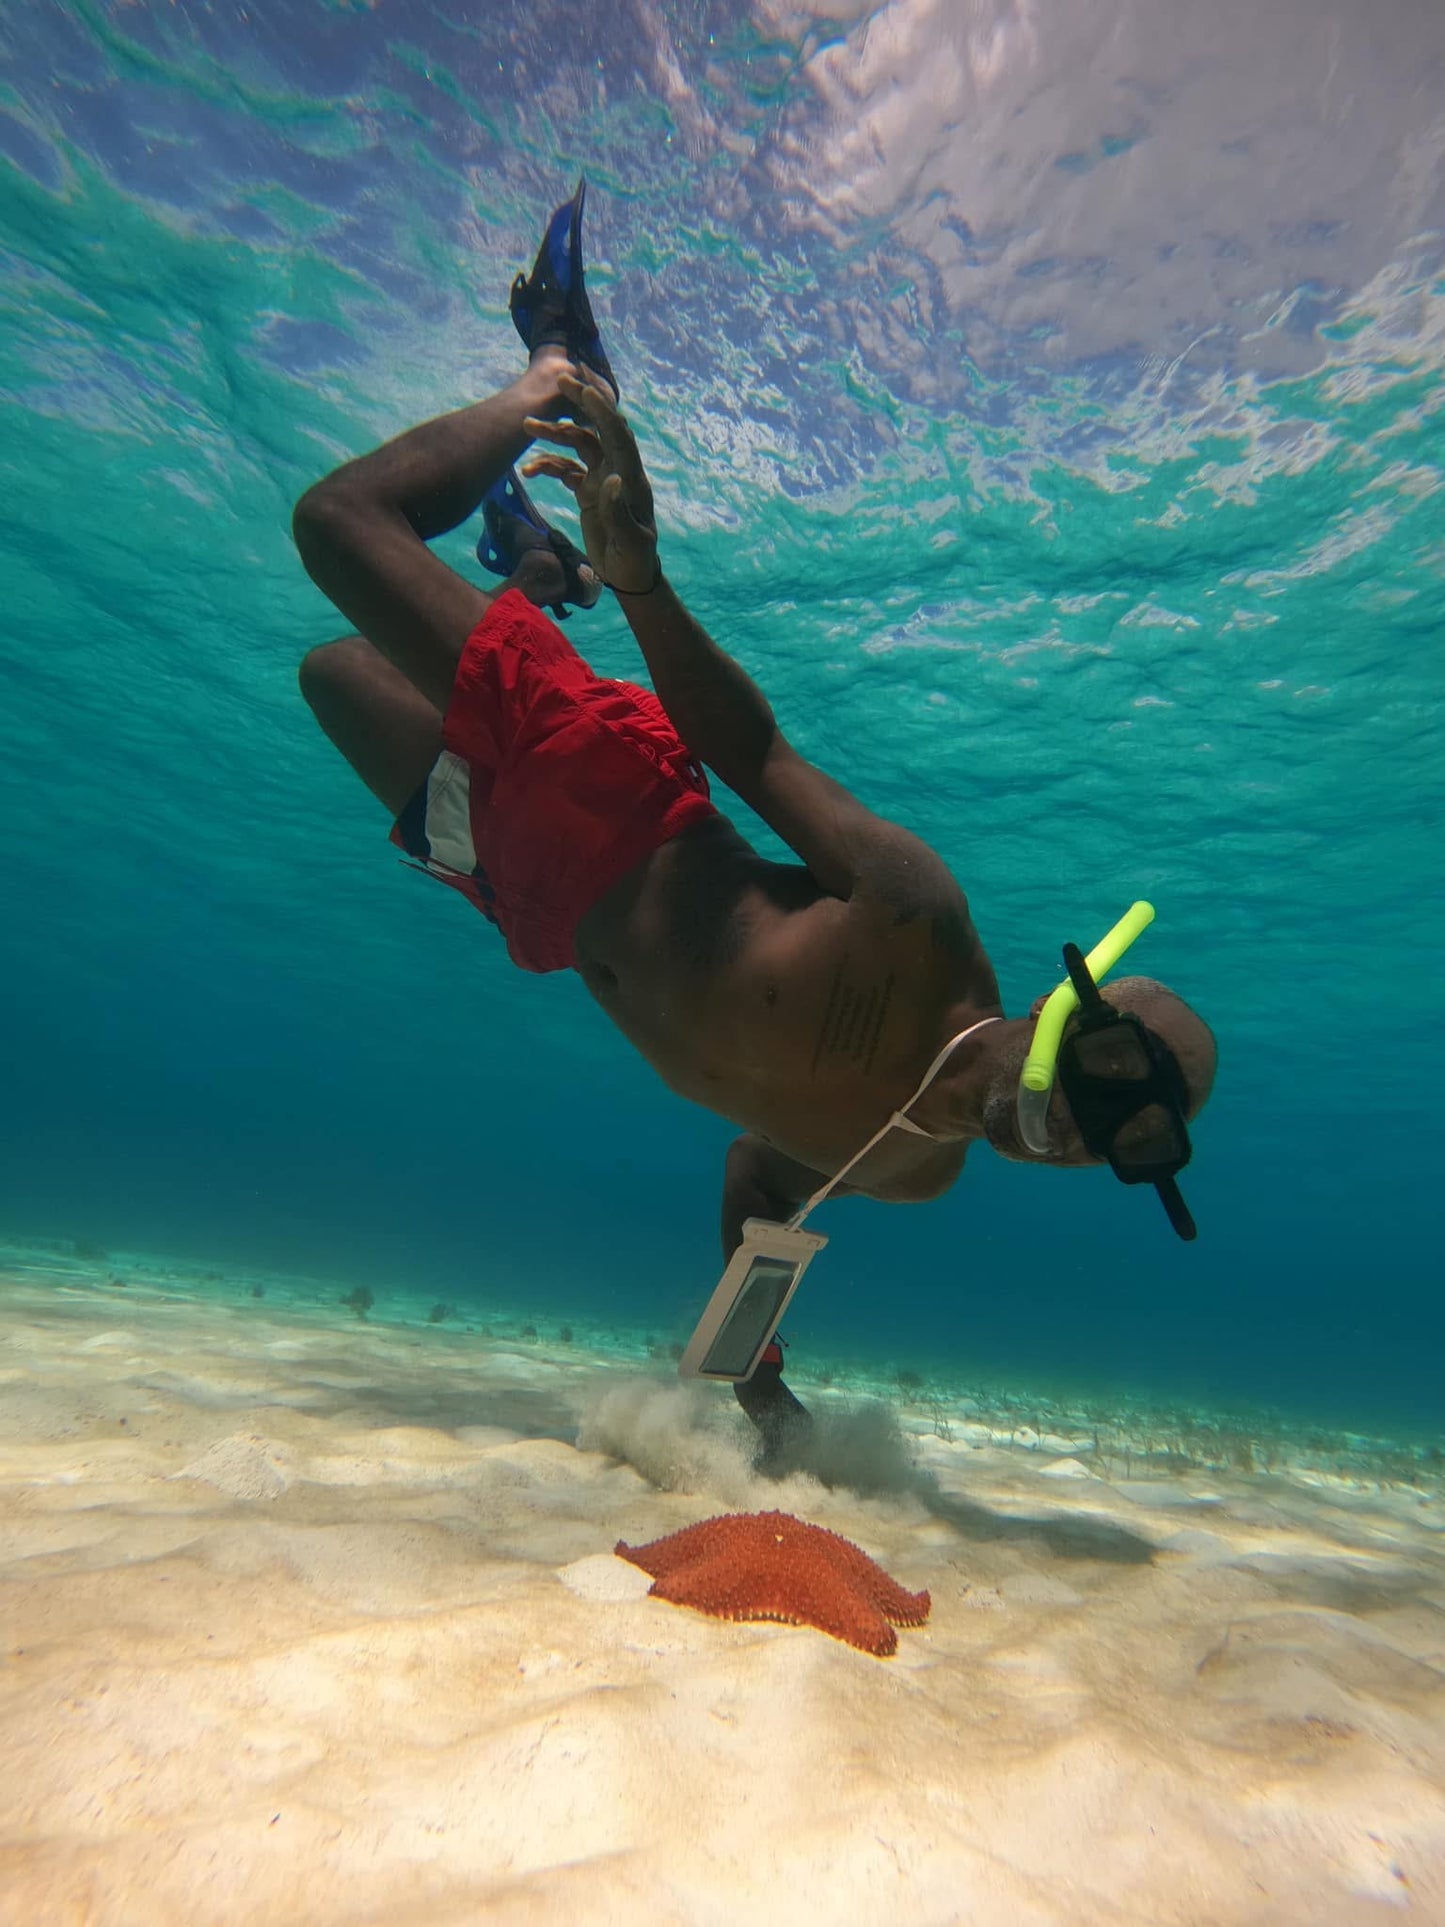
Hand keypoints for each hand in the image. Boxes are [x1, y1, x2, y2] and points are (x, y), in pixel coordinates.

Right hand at [522, 367, 659, 594]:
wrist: (628, 575)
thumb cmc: (633, 559)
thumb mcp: (629, 540)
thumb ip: (618, 510)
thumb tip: (611, 479)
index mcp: (631, 478)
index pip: (618, 437)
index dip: (602, 412)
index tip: (584, 391)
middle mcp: (616, 471)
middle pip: (597, 429)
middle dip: (579, 404)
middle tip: (559, 380)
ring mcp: (600, 479)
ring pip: (577, 445)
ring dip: (553, 434)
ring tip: (526, 426)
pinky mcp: (587, 492)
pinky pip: (565, 469)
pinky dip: (547, 465)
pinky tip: (528, 470)